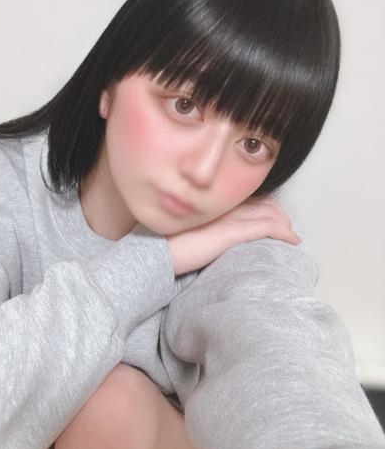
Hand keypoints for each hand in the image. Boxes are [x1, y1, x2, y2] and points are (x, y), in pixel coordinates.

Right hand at [166, 196, 300, 275]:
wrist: (156, 252)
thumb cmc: (163, 244)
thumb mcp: (184, 229)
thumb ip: (200, 226)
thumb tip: (207, 235)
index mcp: (212, 201)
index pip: (247, 196)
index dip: (264, 204)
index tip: (271, 214)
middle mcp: (224, 204)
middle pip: (263, 202)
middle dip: (278, 214)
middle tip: (285, 227)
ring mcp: (230, 217)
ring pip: (269, 213)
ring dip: (284, 223)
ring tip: (290, 234)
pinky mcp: (234, 232)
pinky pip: (268, 227)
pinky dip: (284, 233)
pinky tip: (292, 240)